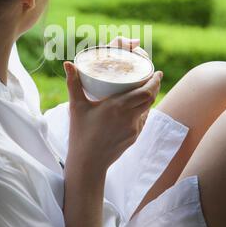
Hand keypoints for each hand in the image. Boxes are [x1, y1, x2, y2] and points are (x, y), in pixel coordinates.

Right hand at [64, 60, 162, 175]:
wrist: (88, 163)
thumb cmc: (80, 133)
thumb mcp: (76, 107)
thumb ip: (73, 84)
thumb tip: (68, 64)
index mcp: (118, 107)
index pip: (145, 91)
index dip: (154, 80)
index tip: (157, 71)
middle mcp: (129, 117)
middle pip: (150, 98)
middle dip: (155, 86)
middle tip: (154, 76)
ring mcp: (133, 129)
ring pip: (148, 109)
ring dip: (149, 98)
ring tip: (145, 88)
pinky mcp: (134, 137)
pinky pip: (142, 120)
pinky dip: (143, 110)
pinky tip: (137, 107)